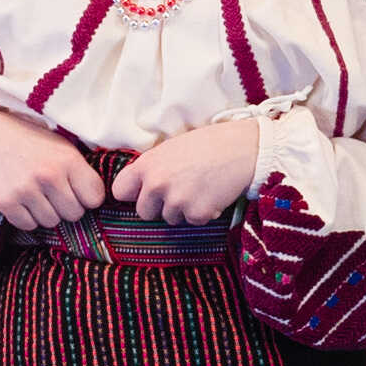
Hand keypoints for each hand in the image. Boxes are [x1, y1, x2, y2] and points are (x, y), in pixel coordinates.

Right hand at [0, 109, 108, 233]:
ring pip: (52, 222)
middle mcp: (49, 176)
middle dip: (67, 206)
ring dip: (47, 212)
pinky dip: (27, 217)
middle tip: (54, 192)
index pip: (95, 198)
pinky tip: (23, 199)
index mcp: (68, 160)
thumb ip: (81, 172)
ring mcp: (26, 190)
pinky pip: (28, 226)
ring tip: (37, 193)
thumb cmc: (33, 144)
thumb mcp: (63, 148)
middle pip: (74, 214)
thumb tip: (99, 202)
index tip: (77, 190)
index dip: (87, 197)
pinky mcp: (6, 202)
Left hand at [113, 114, 273, 226]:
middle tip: (181, 190)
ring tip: (201, 188)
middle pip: (144, 212)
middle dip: (160, 206)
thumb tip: (141, 187)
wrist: (244, 149)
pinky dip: (203, 213)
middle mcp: (156, 184)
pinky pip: (193, 222)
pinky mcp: (197, 213)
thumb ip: (153, 167)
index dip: (133, 193)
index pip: (120, 191)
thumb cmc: (210, 144)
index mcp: (147, 164)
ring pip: (170, 218)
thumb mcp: (172, 148)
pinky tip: (213, 194)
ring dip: (183, 209)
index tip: (144, 192)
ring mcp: (176, 201)